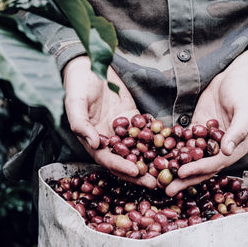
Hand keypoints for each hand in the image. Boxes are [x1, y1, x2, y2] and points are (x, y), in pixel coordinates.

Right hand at [63, 56, 156, 187]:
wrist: (88, 65)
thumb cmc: (77, 84)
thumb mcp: (75, 103)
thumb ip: (81, 124)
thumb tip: (95, 144)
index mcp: (92, 140)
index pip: (108, 160)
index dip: (121, 167)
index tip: (136, 172)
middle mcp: (108, 140)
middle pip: (125, 161)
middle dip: (141, 173)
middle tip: (157, 182)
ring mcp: (122, 130)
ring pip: (138, 150)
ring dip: (152, 161)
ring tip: (168, 170)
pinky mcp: (133, 118)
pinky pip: (147, 131)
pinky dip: (158, 140)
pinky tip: (172, 147)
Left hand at [165, 44, 247, 195]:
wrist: (237, 78)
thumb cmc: (244, 93)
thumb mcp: (245, 110)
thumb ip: (238, 131)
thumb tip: (226, 151)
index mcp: (235, 148)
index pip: (214, 164)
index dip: (198, 170)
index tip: (181, 173)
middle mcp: (221, 149)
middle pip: (200, 168)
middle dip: (183, 179)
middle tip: (166, 190)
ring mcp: (208, 141)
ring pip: (190, 159)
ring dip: (176, 170)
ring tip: (159, 180)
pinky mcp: (197, 131)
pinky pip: (184, 144)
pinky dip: (172, 152)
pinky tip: (158, 159)